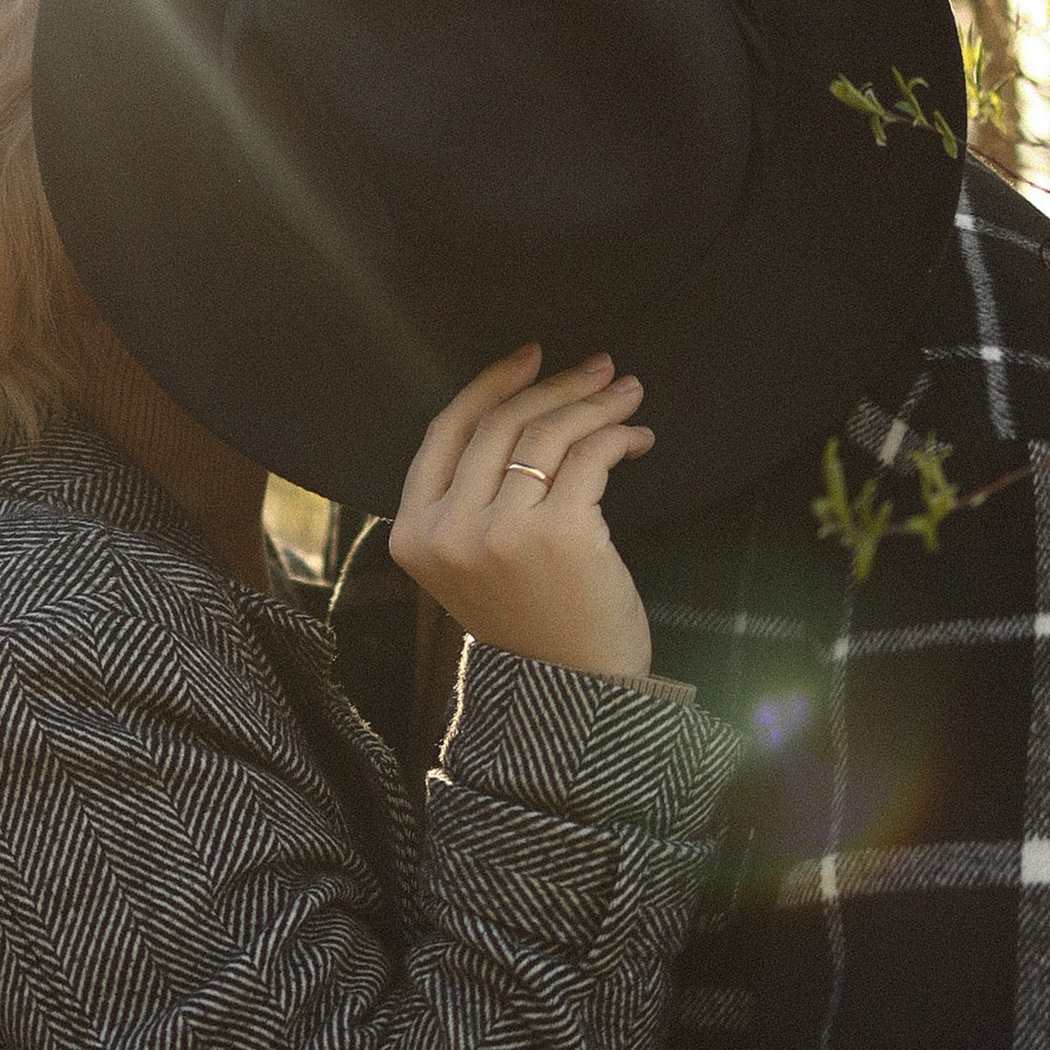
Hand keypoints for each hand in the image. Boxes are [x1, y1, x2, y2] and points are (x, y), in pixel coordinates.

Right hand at [390, 345, 653, 679]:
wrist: (575, 694)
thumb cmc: (532, 621)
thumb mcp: (471, 562)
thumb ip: (472, 497)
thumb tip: (526, 400)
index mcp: (414, 534)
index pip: (447, 431)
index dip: (491, 384)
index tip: (533, 355)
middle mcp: (448, 531)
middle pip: (500, 424)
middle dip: (558, 384)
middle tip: (603, 367)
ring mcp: (501, 534)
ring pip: (547, 434)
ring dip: (595, 405)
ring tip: (628, 395)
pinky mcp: (559, 535)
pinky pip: (589, 459)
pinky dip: (617, 438)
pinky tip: (636, 438)